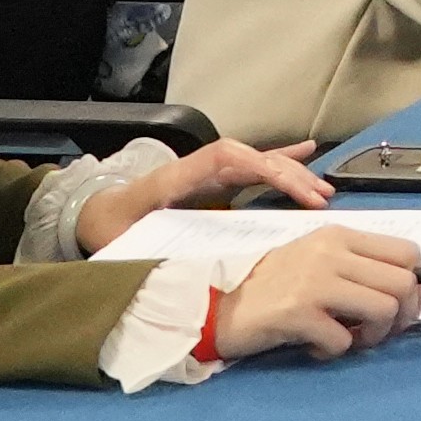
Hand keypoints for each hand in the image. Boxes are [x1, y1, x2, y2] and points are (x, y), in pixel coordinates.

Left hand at [73, 133, 331, 254]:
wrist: (97, 213)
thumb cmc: (112, 228)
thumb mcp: (125, 241)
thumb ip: (149, 251)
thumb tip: (178, 267)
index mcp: (177, 178)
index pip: (223, 158)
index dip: (258, 165)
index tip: (286, 183)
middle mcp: (199, 168)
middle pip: (250, 159)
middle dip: (287, 175)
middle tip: (318, 198)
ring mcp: (210, 171)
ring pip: (258, 162)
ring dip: (293, 173)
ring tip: (323, 190)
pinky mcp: (216, 179)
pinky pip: (254, 166)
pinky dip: (282, 160)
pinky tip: (309, 153)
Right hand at [213, 223, 420, 360]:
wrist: (216, 306)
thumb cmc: (272, 288)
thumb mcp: (317, 262)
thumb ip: (357, 268)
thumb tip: (408, 293)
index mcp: (341, 236)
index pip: (408, 252)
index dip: (419, 284)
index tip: (405, 307)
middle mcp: (332, 252)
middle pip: (404, 283)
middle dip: (403, 316)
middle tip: (380, 332)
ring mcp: (314, 280)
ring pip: (384, 309)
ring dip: (373, 336)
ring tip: (349, 340)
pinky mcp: (297, 312)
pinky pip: (344, 340)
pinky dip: (335, 352)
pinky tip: (315, 347)